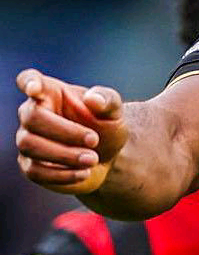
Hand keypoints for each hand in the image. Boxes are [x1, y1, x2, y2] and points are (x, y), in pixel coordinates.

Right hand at [15, 69, 127, 195]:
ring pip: (30, 145)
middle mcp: (32, 114)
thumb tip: (93, 99)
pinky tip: (83, 173)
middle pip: (32, 118)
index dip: (28, 82)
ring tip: (93, 159)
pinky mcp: (31, 165)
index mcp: (51, 93)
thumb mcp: (114, 111)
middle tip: (95, 140)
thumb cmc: (106, 126)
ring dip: (64, 154)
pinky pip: (35, 171)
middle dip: (65, 131)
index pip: (28, 80)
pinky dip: (61, 174)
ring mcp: (28, 139)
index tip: (34, 88)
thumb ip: (107, 101)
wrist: (109, 156)